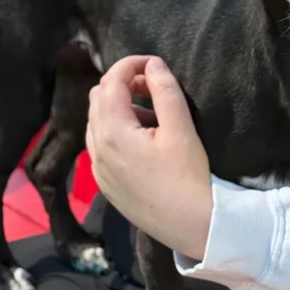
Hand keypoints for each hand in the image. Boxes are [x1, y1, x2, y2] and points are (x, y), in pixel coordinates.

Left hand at [86, 56, 212, 260]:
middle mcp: (96, 149)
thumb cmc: (189, 177)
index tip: (154, 62)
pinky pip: (101, 146)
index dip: (130, 64)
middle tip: (153, 85)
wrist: (193, 226)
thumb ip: (164, 91)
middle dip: (122, 84)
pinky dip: (116, 131)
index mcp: (112, 132)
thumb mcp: (181, 128)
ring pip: (97, 122)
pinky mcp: (106, 185)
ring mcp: (98, 170)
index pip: (111, 82)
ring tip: (153, 114)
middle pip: (98, 99)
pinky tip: (144, 140)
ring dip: (119, 108)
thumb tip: (153, 65)